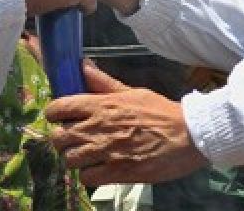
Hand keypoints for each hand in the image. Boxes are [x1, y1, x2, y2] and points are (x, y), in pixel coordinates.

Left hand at [46, 61, 208, 185]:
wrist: (189, 135)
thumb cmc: (161, 112)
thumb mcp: (132, 92)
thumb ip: (103, 82)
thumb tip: (82, 64)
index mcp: (102, 105)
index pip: (59, 108)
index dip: (54, 113)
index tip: (59, 116)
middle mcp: (98, 128)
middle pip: (58, 137)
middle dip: (62, 138)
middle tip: (73, 138)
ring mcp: (106, 152)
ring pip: (69, 160)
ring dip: (75, 158)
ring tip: (86, 155)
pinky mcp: (117, 173)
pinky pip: (86, 178)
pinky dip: (88, 175)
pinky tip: (98, 169)